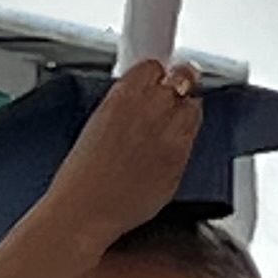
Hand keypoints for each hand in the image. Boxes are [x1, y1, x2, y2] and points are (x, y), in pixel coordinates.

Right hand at [48, 59, 206, 249]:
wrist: (86, 210)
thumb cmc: (83, 176)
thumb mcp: (97, 124)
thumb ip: (125, 105)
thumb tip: (140, 101)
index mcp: (126, 94)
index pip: (155, 66)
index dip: (156, 76)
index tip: (156, 82)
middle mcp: (153, 107)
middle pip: (182, 79)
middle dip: (177, 88)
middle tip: (167, 103)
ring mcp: (172, 132)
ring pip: (194, 108)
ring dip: (185, 114)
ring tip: (167, 131)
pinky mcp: (182, 159)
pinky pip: (193, 141)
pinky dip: (183, 144)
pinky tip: (163, 156)